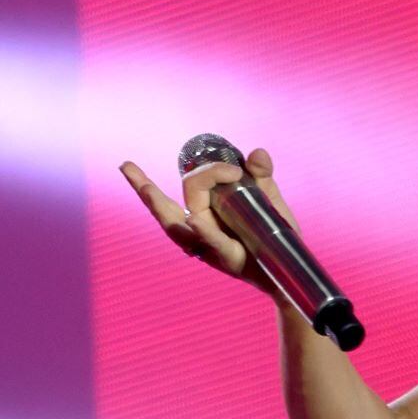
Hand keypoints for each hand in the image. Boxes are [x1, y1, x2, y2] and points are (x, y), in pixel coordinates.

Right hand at [119, 147, 302, 301]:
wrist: (291, 266)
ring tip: (144, 189)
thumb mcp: (267, 200)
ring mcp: (209, 246)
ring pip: (177, 227)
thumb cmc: (271, 234)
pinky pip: (214, 244)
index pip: (189, 188)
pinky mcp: (229, 259)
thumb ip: (260, 176)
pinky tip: (195, 220)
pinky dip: (205, 232)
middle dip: (143, 188)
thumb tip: (257, 152)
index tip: (235, 169)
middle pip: (166, 209)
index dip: (210, 171)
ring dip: (158, 207)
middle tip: (126, 167)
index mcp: (204, 214)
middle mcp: (198, 231)